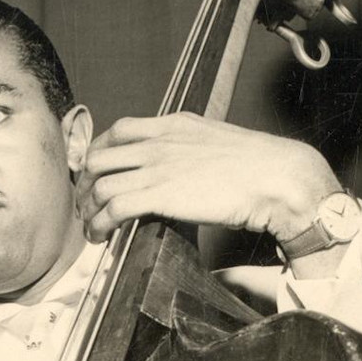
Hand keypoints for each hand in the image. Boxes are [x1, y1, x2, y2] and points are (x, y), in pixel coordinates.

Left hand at [76, 112, 340, 245]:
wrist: (276, 177)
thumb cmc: (256, 167)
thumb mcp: (216, 143)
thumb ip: (191, 150)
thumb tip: (183, 170)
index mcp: (174, 124)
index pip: (119, 130)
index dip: (100, 153)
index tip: (97, 175)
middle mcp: (159, 141)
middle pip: (100, 156)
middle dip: (85, 184)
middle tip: (86, 206)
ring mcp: (157, 166)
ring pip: (100, 183)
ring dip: (89, 210)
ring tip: (91, 228)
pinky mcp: (160, 194)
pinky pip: (114, 207)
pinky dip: (101, 223)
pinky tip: (101, 236)